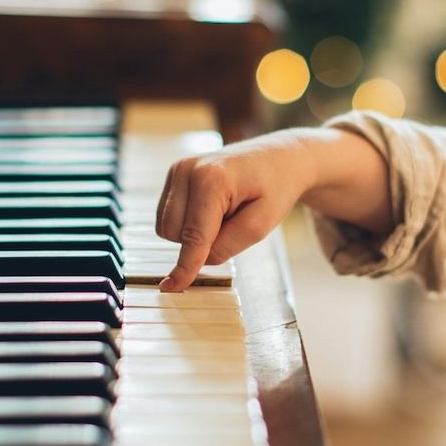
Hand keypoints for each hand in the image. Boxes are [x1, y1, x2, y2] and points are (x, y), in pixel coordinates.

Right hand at [155, 127, 392, 290]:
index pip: (194, 235)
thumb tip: (196, 260)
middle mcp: (187, 169)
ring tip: (224, 213)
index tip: (171, 288)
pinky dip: (188, 222)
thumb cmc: (275, 188)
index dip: (185, 266)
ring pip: (166, 227)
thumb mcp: (263, 224)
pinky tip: (213, 208)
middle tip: (234, 222)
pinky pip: (168, 217)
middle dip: (200, 242)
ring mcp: (177, 169)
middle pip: (175, 234)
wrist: (279, 158)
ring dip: (192, 233)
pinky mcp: (174, 175)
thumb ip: (228, 246)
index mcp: (211, 178)